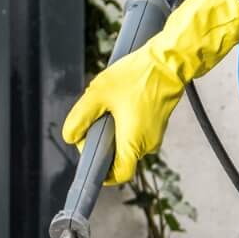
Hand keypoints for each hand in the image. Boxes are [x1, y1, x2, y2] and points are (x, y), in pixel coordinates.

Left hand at [61, 0, 238, 186]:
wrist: (168, 62)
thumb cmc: (136, 76)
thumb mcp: (99, 93)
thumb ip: (80, 118)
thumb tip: (70, 137)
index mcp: (133, 142)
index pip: (119, 175)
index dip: (103, 173)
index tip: (91, 159)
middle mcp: (147, 144)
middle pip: (120, 158)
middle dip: (103, 145)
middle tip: (93, 122)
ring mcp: (155, 135)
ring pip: (127, 144)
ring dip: (113, 132)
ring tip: (108, 108)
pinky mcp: (157, 124)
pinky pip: (136, 133)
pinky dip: (124, 124)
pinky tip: (120, 103)